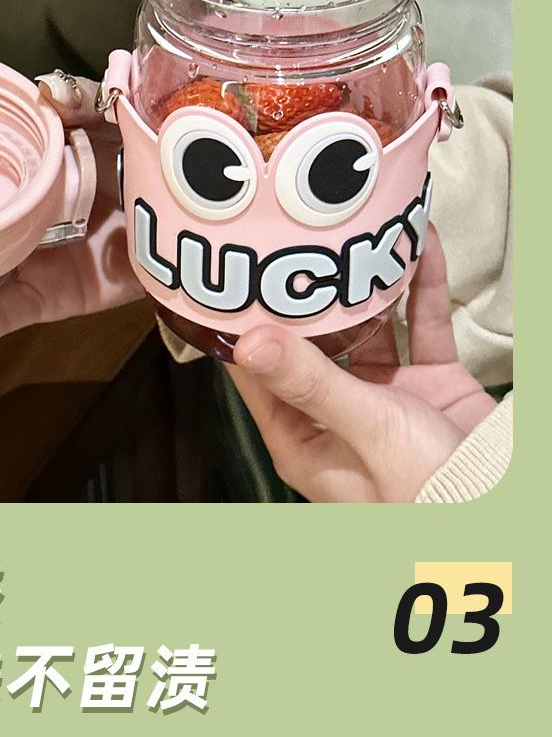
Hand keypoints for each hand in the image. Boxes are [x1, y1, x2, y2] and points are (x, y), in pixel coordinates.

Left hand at [228, 226, 494, 501]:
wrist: (501, 500)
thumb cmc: (425, 491)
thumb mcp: (363, 427)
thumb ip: (309, 381)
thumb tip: (247, 342)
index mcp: (302, 438)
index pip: (257, 374)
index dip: (245, 326)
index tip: (235, 273)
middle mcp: (337, 415)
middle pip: (312, 344)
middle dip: (309, 294)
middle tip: (297, 239)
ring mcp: (386, 398)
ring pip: (369, 329)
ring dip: (369, 286)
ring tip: (359, 235)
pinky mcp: (429, 384)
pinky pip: (422, 326)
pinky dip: (422, 288)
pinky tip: (419, 248)